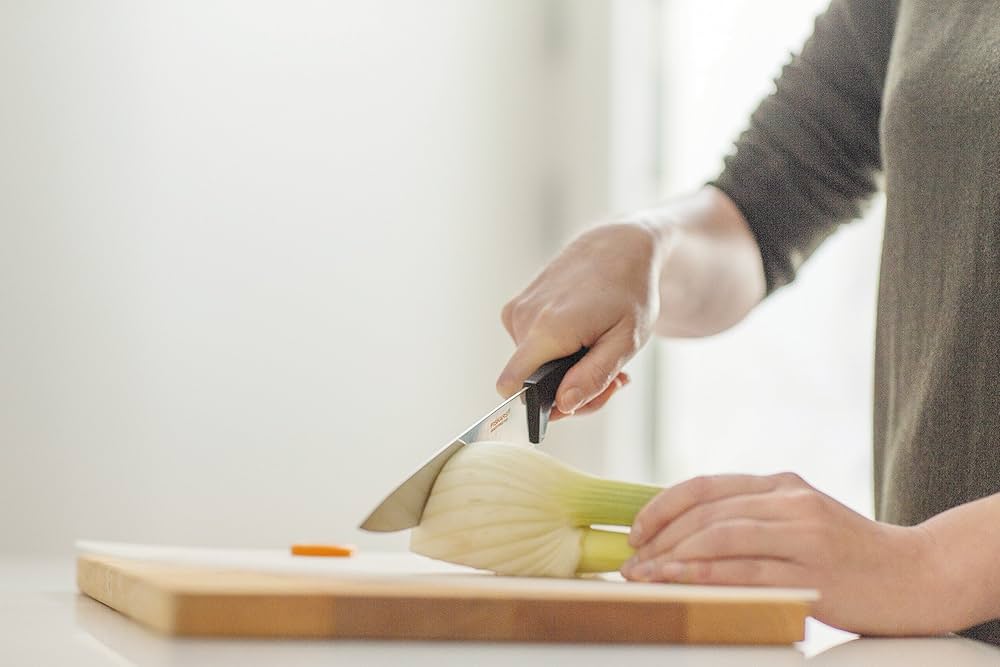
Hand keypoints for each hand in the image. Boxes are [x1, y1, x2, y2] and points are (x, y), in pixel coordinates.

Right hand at [497, 222, 660, 414]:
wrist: (617, 245)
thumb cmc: (628, 291)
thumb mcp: (626, 340)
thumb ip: (593, 377)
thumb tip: (563, 406)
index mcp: (547, 330)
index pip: (511, 385)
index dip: (540, 406)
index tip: (577, 400)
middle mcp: (523, 319)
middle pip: (530, 383)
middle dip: (569, 390)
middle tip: (611, 378)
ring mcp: (516, 311)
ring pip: (532, 367)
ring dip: (567, 370)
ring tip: (601, 350)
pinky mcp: (517, 307)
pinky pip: (530, 348)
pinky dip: (557, 352)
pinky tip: (583, 337)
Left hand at [621, 472, 943, 634]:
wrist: (918, 574)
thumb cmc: (848, 554)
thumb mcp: (797, 521)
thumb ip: (750, 520)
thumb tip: (682, 540)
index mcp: (779, 484)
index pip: (704, 486)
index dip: (661, 507)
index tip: (635, 532)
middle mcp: (788, 499)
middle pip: (705, 512)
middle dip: (659, 538)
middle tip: (631, 564)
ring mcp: (803, 531)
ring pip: (720, 537)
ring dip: (673, 558)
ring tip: (646, 577)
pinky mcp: (815, 569)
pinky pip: (748, 569)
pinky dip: (706, 575)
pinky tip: (681, 583)